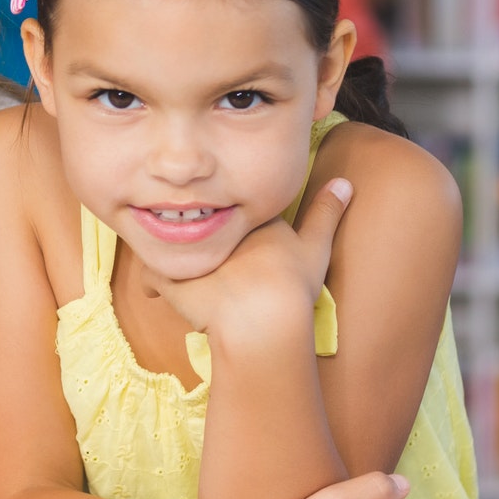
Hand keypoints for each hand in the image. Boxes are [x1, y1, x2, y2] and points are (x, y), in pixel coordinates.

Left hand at [155, 178, 352, 334]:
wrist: (262, 315)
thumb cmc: (291, 283)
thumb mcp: (315, 245)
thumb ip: (327, 212)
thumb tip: (346, 182)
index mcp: (246, 217)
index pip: (230, 205)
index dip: (227, 217)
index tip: (227, 231)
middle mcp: (213, 229)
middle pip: (197, 223)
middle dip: (193, 231)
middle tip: (195, 246)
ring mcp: (189, 252)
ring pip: (169, 244)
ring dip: (167, 255)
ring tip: (171, 268)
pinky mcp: (170, 277)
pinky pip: (151, 276)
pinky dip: (152, 284)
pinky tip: (154, 293)